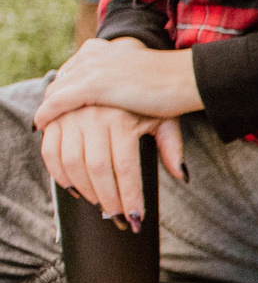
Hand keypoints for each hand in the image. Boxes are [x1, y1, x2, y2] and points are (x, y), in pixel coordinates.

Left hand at [31, 36, 202, 126]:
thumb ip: (126, 100)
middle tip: (50, 131)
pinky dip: (46, 116)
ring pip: (54, 96)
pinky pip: (57, 103)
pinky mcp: (92, 84)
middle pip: (57, 85)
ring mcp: (89, 69)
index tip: (58, 117)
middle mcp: (89, 56)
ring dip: (51, 119)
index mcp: (100, 51)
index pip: (68, 75)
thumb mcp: (140, 88)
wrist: (188, 78)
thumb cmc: (174, 87)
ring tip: (50, 137)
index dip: (59, 97)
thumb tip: (134, 128)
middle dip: (51, 108)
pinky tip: (41, 127)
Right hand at [39, 105, 185, 228]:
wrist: (120, 62)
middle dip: (108, 200)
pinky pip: (50, 150)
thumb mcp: (165, 117)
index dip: (130, 196)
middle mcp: (94, 116)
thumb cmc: (147, 96)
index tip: (137, 218)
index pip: (125, 168)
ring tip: (100, 206)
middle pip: (97, 169)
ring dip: (85, 190)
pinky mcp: (56, 116)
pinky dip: (58, 172)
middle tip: (119, 219)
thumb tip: (183, 177)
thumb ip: (172, 147)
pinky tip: (74, 188)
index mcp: (122, 119)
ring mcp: (72, 115)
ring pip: (71, 162)